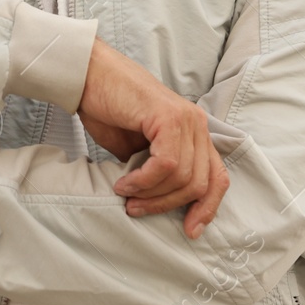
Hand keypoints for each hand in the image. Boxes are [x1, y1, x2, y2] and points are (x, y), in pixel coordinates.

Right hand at [77, 38, 228, 238]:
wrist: (87, 74)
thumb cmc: (107, 107)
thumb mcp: (135, 148)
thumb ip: (153, 170)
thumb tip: (156, 200)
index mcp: (194, 131)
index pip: (216, 177)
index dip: (207, 208)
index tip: (189, 230)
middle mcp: (197, 123)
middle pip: (202, 183)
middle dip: (169, 205)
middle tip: (138, 210)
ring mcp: (186, 119)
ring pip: (184, 177)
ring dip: (152, 194)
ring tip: (127, 196)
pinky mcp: (169, 117)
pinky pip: (167, 164)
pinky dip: (145, 180)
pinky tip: (125, 183)